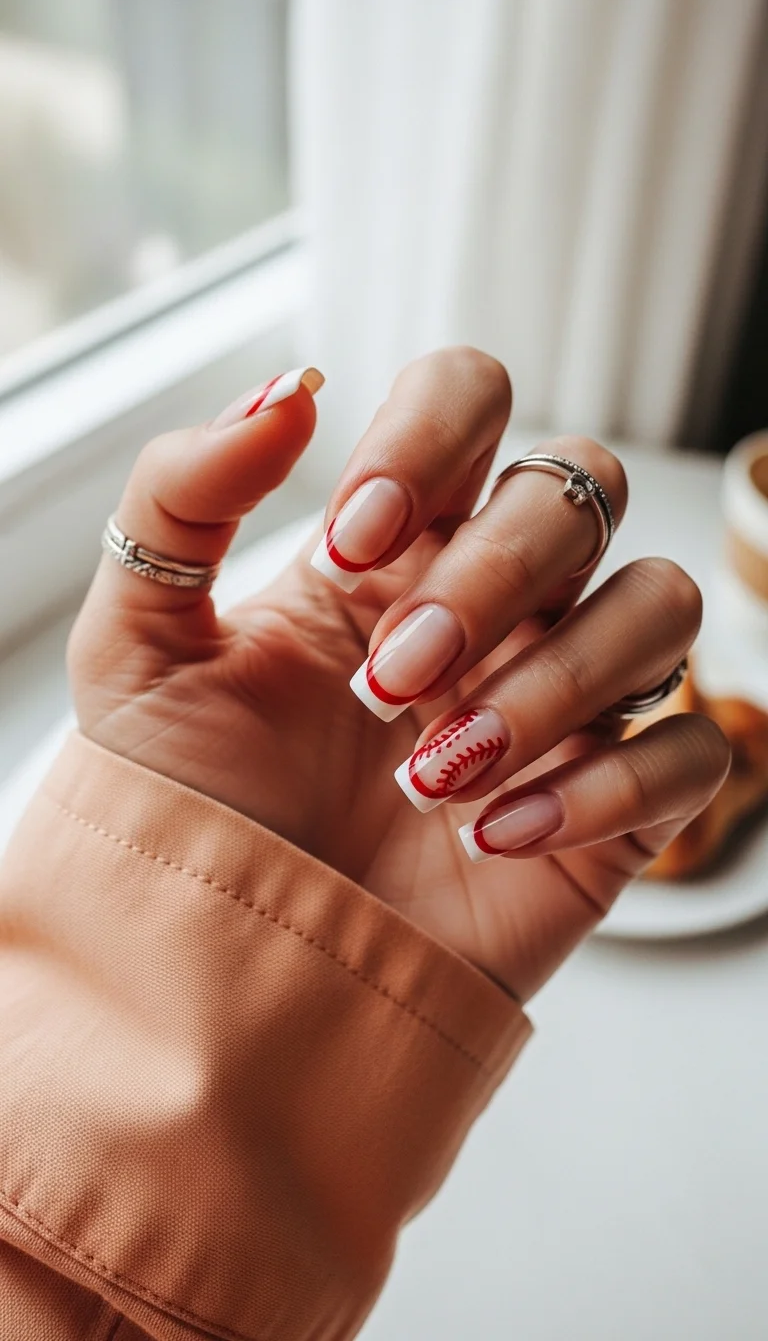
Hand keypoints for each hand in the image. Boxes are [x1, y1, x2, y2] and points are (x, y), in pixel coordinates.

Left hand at [68, 350, 729, 999]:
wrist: (227, 974)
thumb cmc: (186, 811)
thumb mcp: (140, 651)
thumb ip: (180, 500)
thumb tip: (288, 388)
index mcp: (391, 547)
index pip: (470, 396)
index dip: (431, 437)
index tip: (353, 539)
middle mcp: (490, 605)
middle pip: (580, 490)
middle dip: (491, 579)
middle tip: (388, 684)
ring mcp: (559, 700)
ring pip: (660, 605)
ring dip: (553, 681)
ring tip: (436, 773)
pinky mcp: (612, 808)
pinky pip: (692, 751)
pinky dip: (605, 788)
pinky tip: (493, 836)